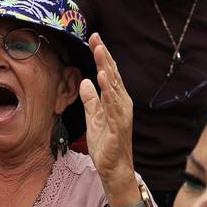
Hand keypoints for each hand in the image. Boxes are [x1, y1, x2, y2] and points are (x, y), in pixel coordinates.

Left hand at [78, 33, 134, 183]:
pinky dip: (109, 91)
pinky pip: (113, 105)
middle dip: (104, 56)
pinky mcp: (119, 125)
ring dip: (106, 68)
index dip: (101, 56)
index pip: (108, 73)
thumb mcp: (93, 117)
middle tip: (96, 37)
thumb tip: (85, 81)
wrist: (114, 169)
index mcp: (115, 100)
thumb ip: (90, 100)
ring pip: (113, 86)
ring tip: (100, 52)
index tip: (94, 38)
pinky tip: (103, 79)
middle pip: (112, 75)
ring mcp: (122, 113)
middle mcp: (121, 103)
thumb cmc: (106, 144)